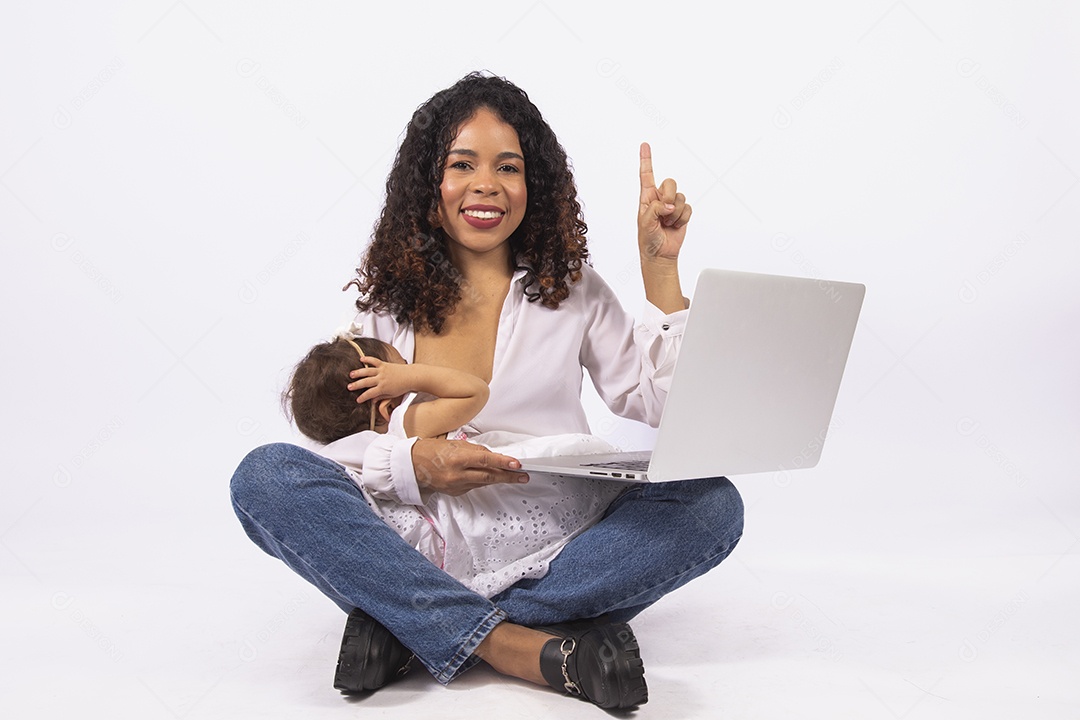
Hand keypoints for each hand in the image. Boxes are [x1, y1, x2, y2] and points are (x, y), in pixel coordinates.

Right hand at [347, 357, 414, 404]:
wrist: (411, 377)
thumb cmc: (402, 387)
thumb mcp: (391, 395)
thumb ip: (381, 397)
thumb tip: (372, 400)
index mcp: (383, 388)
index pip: (370, 394)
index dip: (363, 397)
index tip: (357, 400)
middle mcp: (381, 379)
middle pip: (366, 382)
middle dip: (356, 385)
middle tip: (348, 387)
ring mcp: (382, 371)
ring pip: (368, 371)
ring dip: (358, 372)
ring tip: (351, 374)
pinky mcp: (384, 364)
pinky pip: (374, 361)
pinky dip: (368, 359)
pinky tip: (361, 359)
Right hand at [411, 438, 527, 495]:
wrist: (413, 465)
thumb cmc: (432, 450)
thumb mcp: (455, 444)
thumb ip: (475, 450)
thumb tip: (493, 456)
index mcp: (457, 458)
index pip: (485, 460)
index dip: (503, 462)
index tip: (516, 464)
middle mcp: (457, 474)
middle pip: (488, 476)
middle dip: (508, 476)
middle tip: (523, 476)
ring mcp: (456, 485)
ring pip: (483, 482)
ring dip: (499, 479)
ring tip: (513, 477)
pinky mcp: (455, 493)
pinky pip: (474, 486)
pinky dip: (482, 481)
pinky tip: (489, 477)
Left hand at [638, 142, 691, 261]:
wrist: (660, 254)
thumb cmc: (648, 239)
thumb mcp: (645, 223)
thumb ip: (655, 209)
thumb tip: (669, 205)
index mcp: (646, 197)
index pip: (646, 175)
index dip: (646, 160)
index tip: (644, 145)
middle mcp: (660, 198)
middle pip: (670, 183)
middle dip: (669, 197)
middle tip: (664, 213)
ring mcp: (671, 205)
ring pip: (680, 197)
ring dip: (675, 213)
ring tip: (667, 224)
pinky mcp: (682, 213)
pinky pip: (688, 208)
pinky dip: (682, 219)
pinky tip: (675, 226)